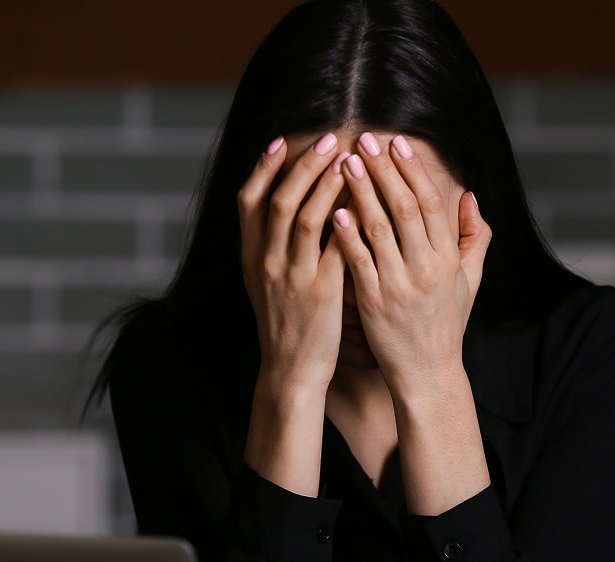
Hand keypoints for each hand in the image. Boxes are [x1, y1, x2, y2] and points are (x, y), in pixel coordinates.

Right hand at [238, 132, 348, 392]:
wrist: (290, 369)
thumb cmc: (283, 324)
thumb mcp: (264, 284)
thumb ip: (267, 247)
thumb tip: (280, 208)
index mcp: (250, 257)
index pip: (248, 200)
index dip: (263, 167)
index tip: (282, 142)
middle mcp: (266, 262)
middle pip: (279, 199)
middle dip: (304, 165)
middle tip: (328, 140)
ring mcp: (291, 277)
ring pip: (305, 217)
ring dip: (327, 184)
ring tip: (349, 160)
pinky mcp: (320, 292)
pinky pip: (336, 246)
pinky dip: (349, 220)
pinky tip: (365, 202)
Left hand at [332, 133, 490, 397]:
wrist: (428, 373)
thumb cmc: (445, 325)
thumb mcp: (469, 282)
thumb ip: (473, 239)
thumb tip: (470, 198)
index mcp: (449, 258)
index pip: (431, 203)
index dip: (413, 170)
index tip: (397, 143)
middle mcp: (426, 267)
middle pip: (404, 207)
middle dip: (383, 170)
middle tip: (364, 141)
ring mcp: (399, 284)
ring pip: (379, 228)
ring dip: (361, 191)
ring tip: (344, 163)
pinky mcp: (374, 303)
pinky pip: (359, 262)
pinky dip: (347, 235)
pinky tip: (335, 211)